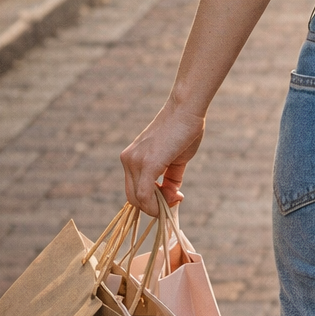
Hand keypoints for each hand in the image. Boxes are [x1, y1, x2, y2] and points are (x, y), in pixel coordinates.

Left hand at [121, 99, 203, 214]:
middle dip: (154, 206)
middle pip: (133, 198)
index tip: (174, 198)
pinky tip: (174, 200)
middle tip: (175, 200)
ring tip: (177, 198)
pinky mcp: (147, 164)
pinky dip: (156, 205)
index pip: (134, 190)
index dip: (152, 201)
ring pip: (138, 199)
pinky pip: (145, 195)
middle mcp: (128, 160)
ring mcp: (135, 162)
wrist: (186, 109)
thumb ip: (171, 178)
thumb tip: (173, 197)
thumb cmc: (184, 130)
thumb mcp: (176, 159)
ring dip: (158, 206)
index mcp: (132, 158)